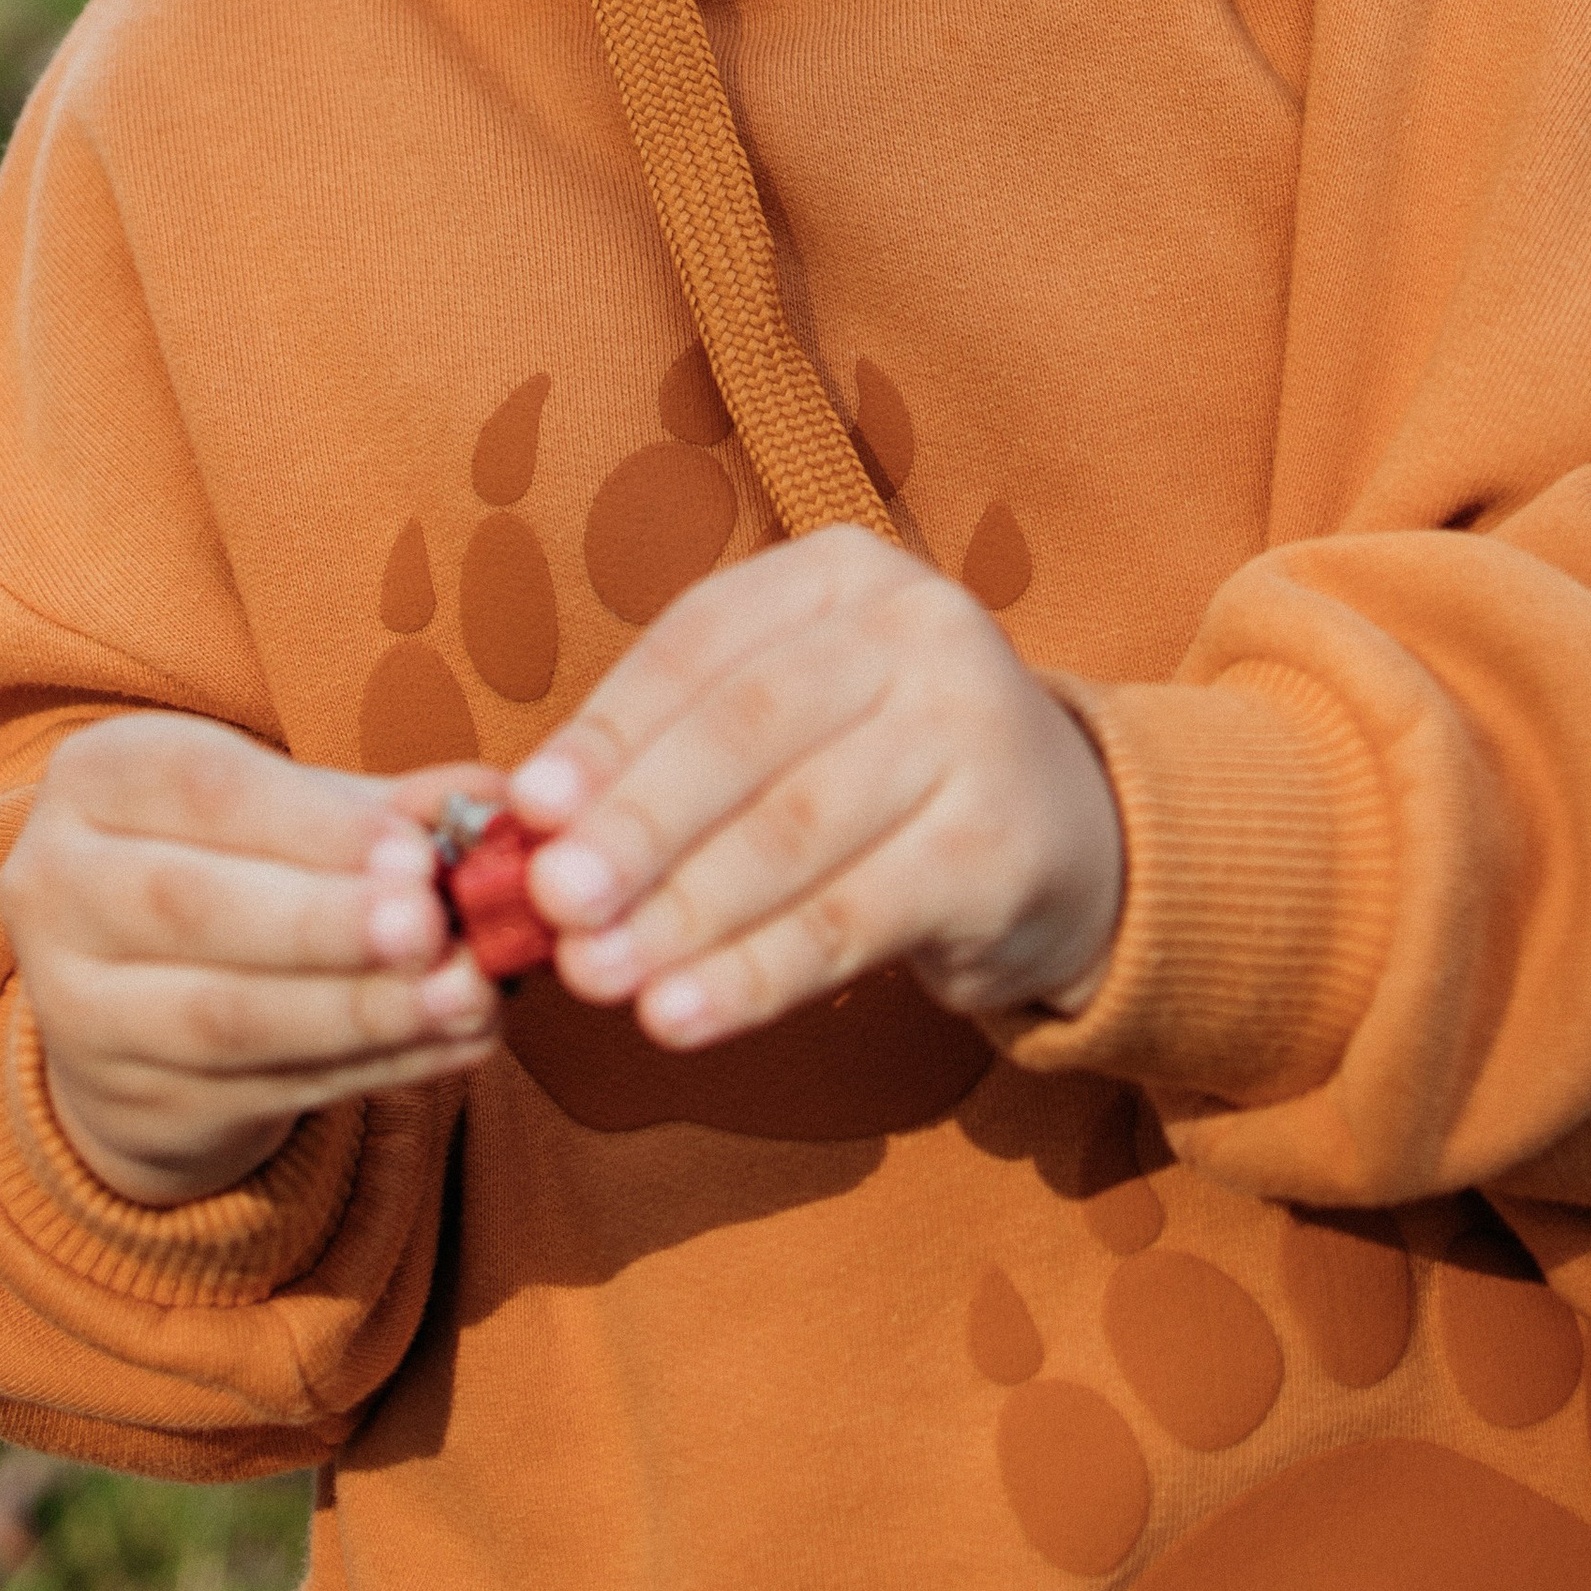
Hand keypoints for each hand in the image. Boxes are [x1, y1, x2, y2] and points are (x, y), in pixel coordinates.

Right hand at [0, 713, 504, 1205]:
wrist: (139, 999)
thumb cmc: (238, 865)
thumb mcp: (298, 813)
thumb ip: (391, 808)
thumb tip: (499, 802)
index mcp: (94, 779)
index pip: (199, 789)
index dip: (311, 826)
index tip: (416, 853)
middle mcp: (56, 886)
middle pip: (189, 906)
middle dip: (323, 923)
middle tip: (432, 927)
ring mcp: (78, 1008)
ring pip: (221, 1015)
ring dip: (357, 1010)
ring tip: (465, 995)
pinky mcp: (129, 1101)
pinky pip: (259, 1087)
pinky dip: (368, 1067)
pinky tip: (449, 1044)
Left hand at [507, 528, 1124, 1049]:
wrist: (1064, 833)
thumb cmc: (878, 769)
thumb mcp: (788, 721)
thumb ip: (670, 752)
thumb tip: (527, 822)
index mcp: (841, 573)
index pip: (700, 642)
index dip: (608, 728)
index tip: (526, 808)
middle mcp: (920, 626)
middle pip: (745, 731)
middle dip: (635, 826)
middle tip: (550, 902)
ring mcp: (974, 729)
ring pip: (794, 830)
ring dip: (681, 913)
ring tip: (598, 974)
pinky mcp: (1000, 847)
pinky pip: (853, 919)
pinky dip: (755, 975)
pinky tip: (682, 1016)